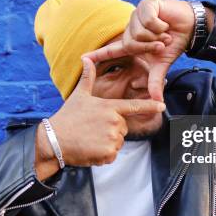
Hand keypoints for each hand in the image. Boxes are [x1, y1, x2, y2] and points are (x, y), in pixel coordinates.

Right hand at [35, 57, 165, 179]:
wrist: (53, 140)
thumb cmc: (67, 117)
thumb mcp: (79, 96)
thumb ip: (87, 78)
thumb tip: (86, 59)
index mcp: (110, 107)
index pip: (134, 106)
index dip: (150, 105)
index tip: (162, 105)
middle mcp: (114, 122)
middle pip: (122, 128)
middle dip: (110, 130)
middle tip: (92, 129)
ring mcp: (112, 138)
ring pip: (117, 143)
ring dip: (106, 144)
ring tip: (89, 139)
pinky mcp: (108, 153)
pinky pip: (111, 155)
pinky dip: (102, 156)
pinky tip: (89, 149)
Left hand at [84, 0, 194, 101]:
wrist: (190, 27)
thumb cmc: (173, 43)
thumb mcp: (162, 64)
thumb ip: (155, 81)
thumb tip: (158, 101)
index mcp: (132, 43)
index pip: (112, 50)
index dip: (98, 55)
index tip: (83, 59)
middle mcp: (131, 29)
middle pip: (130, 43)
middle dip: (150, 47)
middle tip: (162, 44)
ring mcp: (136, 16)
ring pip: (138, 32)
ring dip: (156, 36)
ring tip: (165, 33)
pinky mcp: (145, 5)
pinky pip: (148, 20)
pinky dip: (160, 25)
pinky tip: (165, 23)